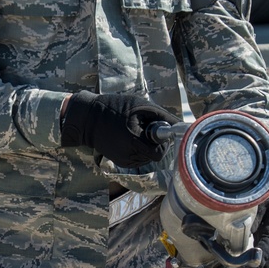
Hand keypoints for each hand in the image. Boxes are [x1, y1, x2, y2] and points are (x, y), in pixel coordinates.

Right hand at [60, 91, 174, 168]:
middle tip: (144, 128)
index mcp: (134, 140)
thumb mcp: (140, 105)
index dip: (162, 141)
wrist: (88, 119)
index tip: (157, 129)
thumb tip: (181, 125)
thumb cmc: (115, 107)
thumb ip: (162, 116)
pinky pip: (138, 159)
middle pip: (155, 155)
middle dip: (154, 143)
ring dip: (146, 146)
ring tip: (134, 131)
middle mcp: (129, 154)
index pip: (160, 151)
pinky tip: (129, 138)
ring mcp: (124, 160)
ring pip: (147, 158)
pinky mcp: (120, 162)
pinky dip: (138, 149)